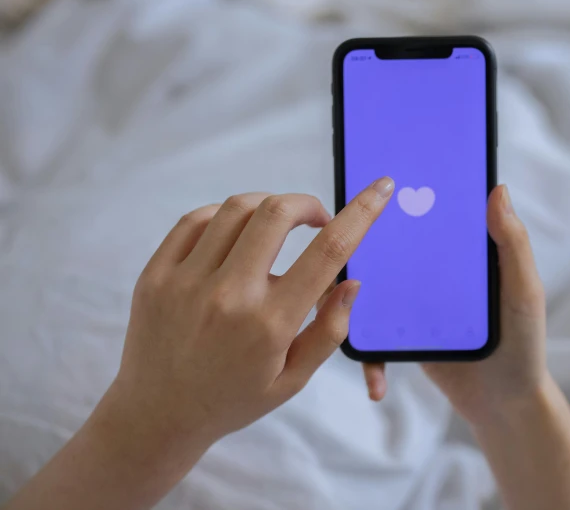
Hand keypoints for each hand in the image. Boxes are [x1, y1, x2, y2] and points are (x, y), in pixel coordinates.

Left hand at [111, 177, 394, 444]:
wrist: (157, 415)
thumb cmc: (234, 398)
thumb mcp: (293, 379)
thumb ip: (329, 330)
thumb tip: (351, 281)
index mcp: (270, 324)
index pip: (328, 252)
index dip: (361, 212)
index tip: (380, 187)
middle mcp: (228, 297)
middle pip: (277, 211)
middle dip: (307, 204)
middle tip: (316, 220)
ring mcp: (185, 282)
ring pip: (236, 208)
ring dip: (268, 208)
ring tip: (275, 230)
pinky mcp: (155, 274)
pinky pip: (195, 220)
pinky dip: (225, 216)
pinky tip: (236, 236)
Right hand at [361, 184, 547, 425]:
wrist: (505, 403)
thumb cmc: (522, 343)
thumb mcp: (523, 291)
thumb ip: (513, 245)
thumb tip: (497, 189)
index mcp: (458, 253)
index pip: (426, 216)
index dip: (405, 197)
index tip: (378, 182)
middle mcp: (429, 273)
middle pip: (387, 249)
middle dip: (361, 245)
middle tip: (341, 243)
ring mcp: (411, 305)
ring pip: (368, 292)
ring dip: (348, 301)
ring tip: (336, 310)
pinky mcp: (400, 337)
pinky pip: (374, 340)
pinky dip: (370, 359)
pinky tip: (376, 384)